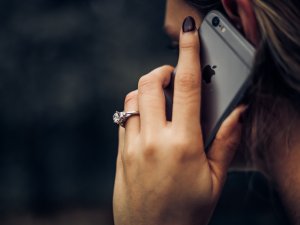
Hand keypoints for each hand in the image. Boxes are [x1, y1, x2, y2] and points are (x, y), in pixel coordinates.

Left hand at [113, 17, 245, 224]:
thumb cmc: (187, 214)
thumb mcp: (215, 180)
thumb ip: (226, 142)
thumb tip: (238, 112)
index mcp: (183, 144)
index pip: (188, 86)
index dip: (189, 54)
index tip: (189, 35)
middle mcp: (153, 141)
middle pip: (150, 83)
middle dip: (163, 71)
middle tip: (174, 78)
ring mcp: (132, 147)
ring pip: (132, 99)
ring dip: (146, 91)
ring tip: (161, 103)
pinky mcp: (120, 155)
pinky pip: (123, 120)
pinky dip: (135, 111)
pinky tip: (148, 123)